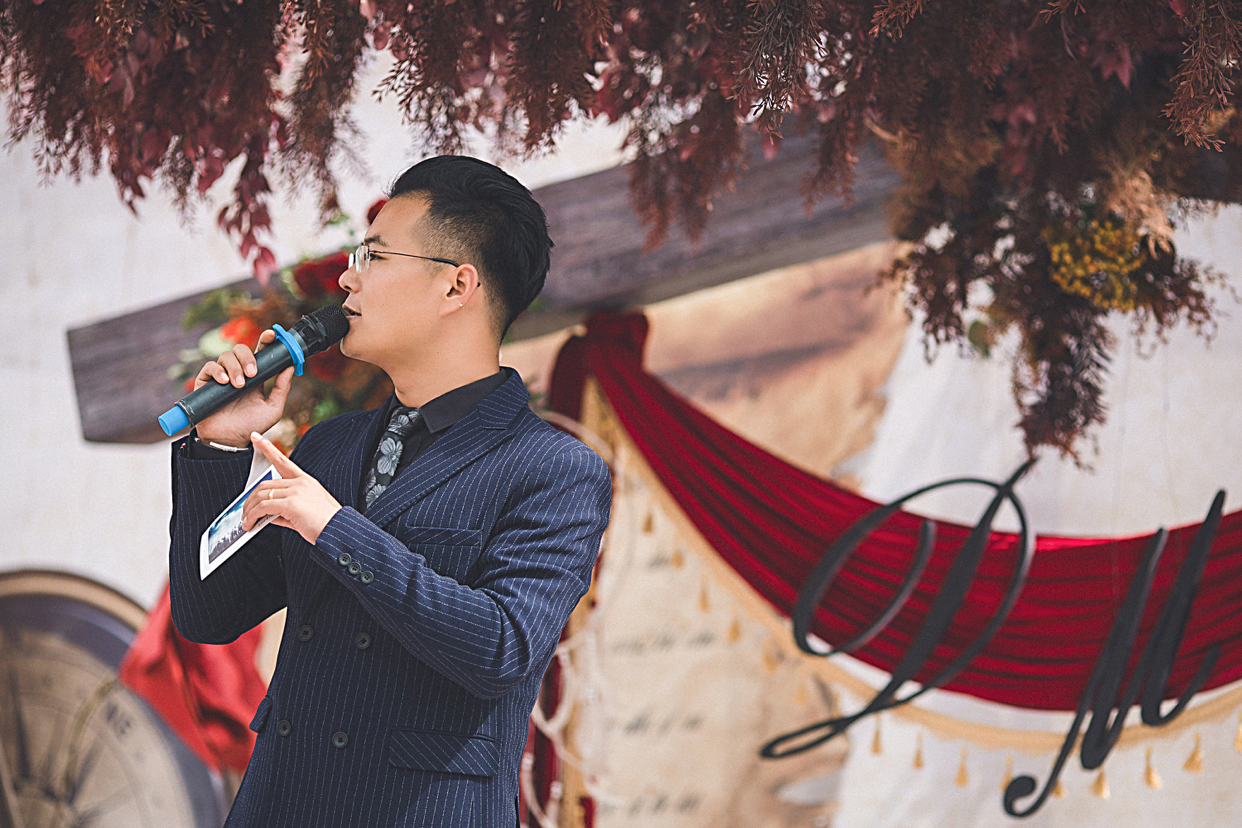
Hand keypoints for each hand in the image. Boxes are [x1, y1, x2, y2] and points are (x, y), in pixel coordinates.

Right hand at [194, 329, 293, 447]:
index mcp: (256, 376)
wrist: (230, 441)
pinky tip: (224, 382)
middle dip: (248, 357)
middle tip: (253, 373)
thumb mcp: (273, 408)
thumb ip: (282, 388)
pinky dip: (218, 371)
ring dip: (235, 368)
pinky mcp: (205, 382)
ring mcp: (221, 376)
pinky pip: (209, 367)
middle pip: (241, 349)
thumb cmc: (252, 426)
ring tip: (239, 386)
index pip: (260, 352)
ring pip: (226, 356)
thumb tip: (290, 366)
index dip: (265, 340)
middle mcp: (238, 373)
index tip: (272, 335)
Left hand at [242, 432, 341, 544]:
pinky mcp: (291, 504)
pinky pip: (263, 508)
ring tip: (246, 522)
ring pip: (262, 495)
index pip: (283, 461)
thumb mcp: (304, 513)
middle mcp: (300, 482)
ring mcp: (296, 491)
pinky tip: (250, 524)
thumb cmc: (326, 524)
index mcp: (305, 481)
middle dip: (250, 500)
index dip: (267, 447)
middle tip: (245, 514)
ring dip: (249, 510)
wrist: (339, 532)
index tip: (255, 437)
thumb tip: (267, 515)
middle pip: (265, 485)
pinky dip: (253, 516)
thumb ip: (284, 510)